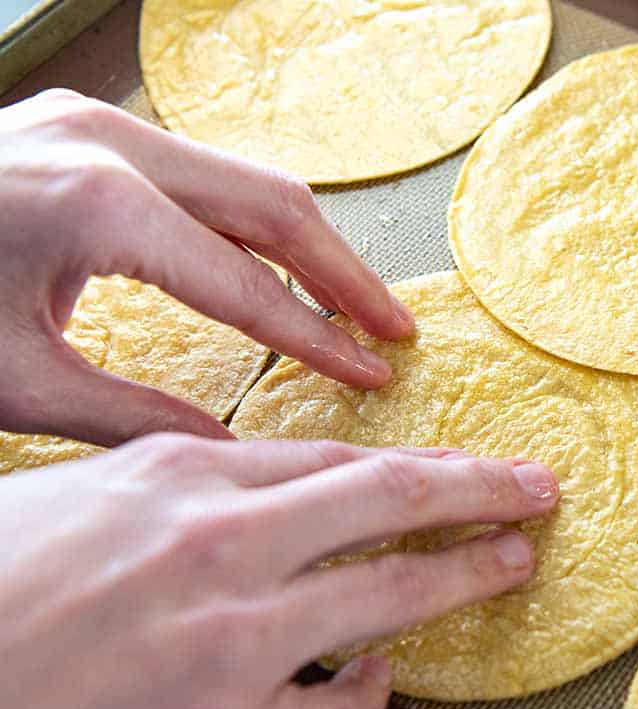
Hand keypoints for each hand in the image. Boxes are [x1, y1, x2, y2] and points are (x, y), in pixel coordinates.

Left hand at [0, 89, 413, 446]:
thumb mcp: (12, 383)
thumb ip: (132, 418)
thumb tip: (227, 452)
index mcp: (95, 206)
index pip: (243, 284)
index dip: (316, 339)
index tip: (372, 376)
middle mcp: (111, 144)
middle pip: (275, 206)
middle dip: (345, 276)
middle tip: (397, 333)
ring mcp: (100, 124)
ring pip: (249, 179)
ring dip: (313, 245)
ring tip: (359, 305)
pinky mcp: (90, 127)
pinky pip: (206, 172)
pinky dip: (258, 225)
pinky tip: (283, 267)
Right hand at [0, 433, 558, 708]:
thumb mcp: (79, 500)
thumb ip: (180, 485)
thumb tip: (258, 481)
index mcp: (181, 479)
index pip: (342, 461)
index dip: (423, 464)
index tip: (471, 467)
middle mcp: (222, 549)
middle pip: (391, 502)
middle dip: (483, 490)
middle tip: (539, 488)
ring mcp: (233, 646)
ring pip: (392, 596)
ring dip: (470, 574)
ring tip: (514, 562)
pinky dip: (375, 694)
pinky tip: (381, 682)